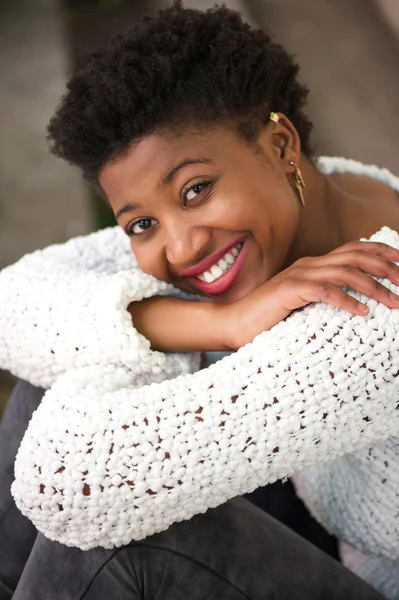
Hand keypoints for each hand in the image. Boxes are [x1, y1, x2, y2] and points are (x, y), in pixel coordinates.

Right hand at [224, 241, 398, 349]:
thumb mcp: (303, 303)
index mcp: (313, 265)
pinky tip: (362, 313)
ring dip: (373, 286)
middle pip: (355, 257)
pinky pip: (325, 291)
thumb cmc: (269, 317)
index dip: (379, 250)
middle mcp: (309, 265)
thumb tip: (355, 303)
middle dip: (385, 267)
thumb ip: (324, 296)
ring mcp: (298, 276)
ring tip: (392, 301)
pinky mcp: (290, 290)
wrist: (235, 322)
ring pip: (345, 273)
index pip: (352, 249)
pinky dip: (347, 300)